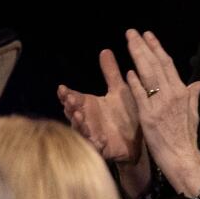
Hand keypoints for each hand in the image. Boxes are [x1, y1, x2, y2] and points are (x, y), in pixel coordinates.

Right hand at [57, 49, 142, 163]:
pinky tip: (97, 138)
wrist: (137, 139)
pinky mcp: (100, 148)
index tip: (62, 88)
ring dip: (79, 123)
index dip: (66, 94)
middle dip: (70, 107)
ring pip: (80, 129)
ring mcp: (91, 134)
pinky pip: (94, 146)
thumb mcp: (119, 91)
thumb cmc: (126, 113)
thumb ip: (111, 73)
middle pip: (73, 113)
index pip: (73, 97)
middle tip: (69, 100)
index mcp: (88, 104)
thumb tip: (105, 50)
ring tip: (79, 115)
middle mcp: (86, 119)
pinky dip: (94, 142)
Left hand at [124, 30, 199, 197]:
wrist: (183, 158)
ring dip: (137, 56)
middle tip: (132, 32)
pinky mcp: (149, 118)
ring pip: (148, 75)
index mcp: (182, 92)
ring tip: (129, 41)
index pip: (168, 64)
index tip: (148, 35)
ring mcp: (160, 106)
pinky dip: (135, 83)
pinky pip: (141, 97)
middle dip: (143, 46)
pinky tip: (128, 71)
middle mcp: (172, 95)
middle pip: (156, 65)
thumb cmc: (186, 136)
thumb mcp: (193, 113)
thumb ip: (193, 95)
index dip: (157, 48)